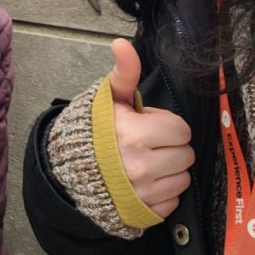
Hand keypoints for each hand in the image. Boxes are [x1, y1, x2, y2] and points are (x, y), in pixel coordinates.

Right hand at [107, 38, 194, 218]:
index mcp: (134, 133)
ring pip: (183, 178)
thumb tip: (122, 43)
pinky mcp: (144, 211)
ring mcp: (143, 192)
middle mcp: (140, 165)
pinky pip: (173, 201)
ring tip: (146, 160)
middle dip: (170, 146)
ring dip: (169, 169)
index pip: (180, 129)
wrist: (68, 168)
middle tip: (147, 142)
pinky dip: (163, 191)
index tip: (147, 125)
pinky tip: (145, 180)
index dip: (165, 124)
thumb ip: (124, 72)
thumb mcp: (108, 97)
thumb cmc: (92, 129)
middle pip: (186, 154)